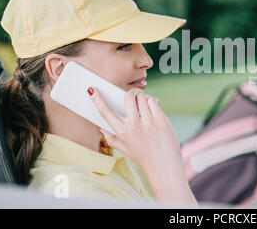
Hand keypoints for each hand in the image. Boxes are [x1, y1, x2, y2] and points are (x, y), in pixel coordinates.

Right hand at [88, 86, 197, 206]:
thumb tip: (100, 127)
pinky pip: (154, 102)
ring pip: (143, 97)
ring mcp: (148, 123)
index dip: (97, 99)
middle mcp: (134, 126)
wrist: (164, 167)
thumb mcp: (124, 149)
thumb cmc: (144, 157)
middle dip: (130, 93)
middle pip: (128, 97)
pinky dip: (153, 102)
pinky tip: (154, 109)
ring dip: (143, 98)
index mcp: (121, 133)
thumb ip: (111, 138)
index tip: (92, 89)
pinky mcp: (161, 121)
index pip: (105, 112)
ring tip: (145, 106)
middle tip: (133, 96)